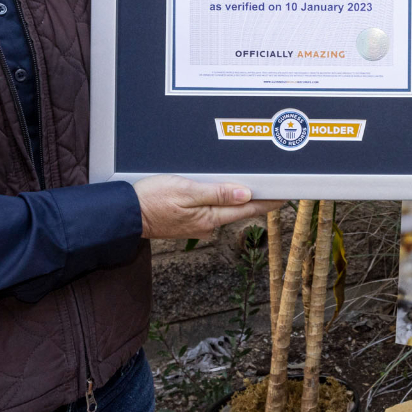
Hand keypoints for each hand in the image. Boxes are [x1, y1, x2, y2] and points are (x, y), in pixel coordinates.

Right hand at [132, 174, 281, 239]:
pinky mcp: (188, 220)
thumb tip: (246, 194)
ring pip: (227, 209)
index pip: (247, 208)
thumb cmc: (151, 200)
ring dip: (242, 199)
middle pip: (240, 209)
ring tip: (257, 188)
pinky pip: (212, 209)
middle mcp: (208, 223)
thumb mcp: (185, 190)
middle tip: (277, 188)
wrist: (125, 214)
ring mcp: (198, 223)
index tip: (286, 195)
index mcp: (210, 217)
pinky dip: (223, 201)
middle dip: (259, 199)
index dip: (269, 201)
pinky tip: (225, 193)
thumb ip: (217, 193)